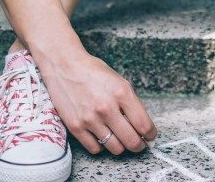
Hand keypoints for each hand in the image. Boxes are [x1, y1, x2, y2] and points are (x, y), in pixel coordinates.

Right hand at [38, 50, 157, 154]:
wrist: (64, 66)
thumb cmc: (93, 72)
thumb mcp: (119, 81)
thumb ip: (131, 103)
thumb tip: (142, 126)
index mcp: (122, 93)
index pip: (144, 124)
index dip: (150, 134)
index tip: (150, 136)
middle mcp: (107, 108)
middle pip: (131, 141)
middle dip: (139, 145)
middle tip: (139, 144)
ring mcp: (90, 119)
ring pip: (115, 148)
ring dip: (121, 146)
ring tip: (120, 139)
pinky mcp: (75, 126)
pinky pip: (95, 148)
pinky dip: (101, 146)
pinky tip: (102, 136)